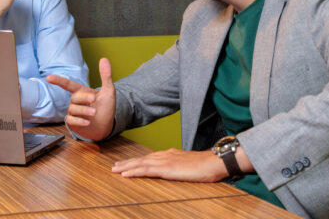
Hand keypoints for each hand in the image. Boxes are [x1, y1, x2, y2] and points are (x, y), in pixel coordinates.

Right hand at [46, 58, 115, 140]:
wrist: (107, 125)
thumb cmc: (106, 107)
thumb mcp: (108, 90)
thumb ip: (106, 75)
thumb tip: (104, 59)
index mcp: (82, 91)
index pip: (68, 84)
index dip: (58, 81)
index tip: (48, 78)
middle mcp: (76, 101)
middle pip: (74, 97)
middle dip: (84, 98)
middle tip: (94, 99)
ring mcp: (74, 112)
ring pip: (73, 109)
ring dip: (85, 110)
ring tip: (95, 112)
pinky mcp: (73, 123)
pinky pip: (71, 120)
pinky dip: (80, 121)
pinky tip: (88, 122)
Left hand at [111, 148, 227, 181]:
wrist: (214, 162)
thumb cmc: (206, 165)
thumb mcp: (189, 165)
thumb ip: (180, 165)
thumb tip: (175, 168)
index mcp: (170, 154)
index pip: (149, 157)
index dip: (137, 160)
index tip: (127, 163)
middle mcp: (165, 155)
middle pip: (141, 159)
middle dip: (127, 162)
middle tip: (114, 166)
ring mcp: (165, 161)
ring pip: (140, 163)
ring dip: (126, 166)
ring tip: (115, 169)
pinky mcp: (166, 169)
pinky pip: (146, 170)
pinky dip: (134, 171)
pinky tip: (125, 174)